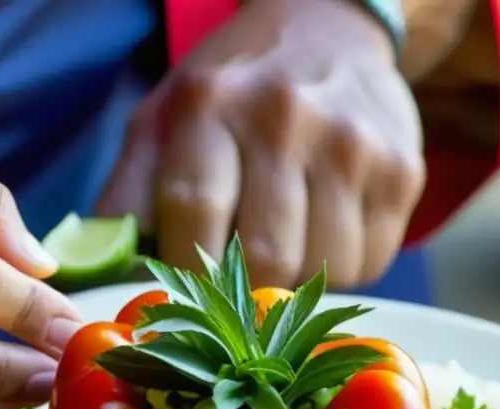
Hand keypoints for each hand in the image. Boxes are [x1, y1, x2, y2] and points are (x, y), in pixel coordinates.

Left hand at [97, 0, 424, 289]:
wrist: (329, 28)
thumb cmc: (230, 90)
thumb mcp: (161, 121)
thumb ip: (126, 195)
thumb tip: (96, 272)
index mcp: (212, 105)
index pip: (193, 214)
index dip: (184, 272)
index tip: (182, 288)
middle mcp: (288, 118)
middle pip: (264, 257)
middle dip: (242, 289)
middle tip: (234, 279)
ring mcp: (354, 144)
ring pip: (321, 269)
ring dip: (294, 282)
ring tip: (280, 246)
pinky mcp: (402, 171)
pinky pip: (370, 263)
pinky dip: (338, 269)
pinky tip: (321, 233)